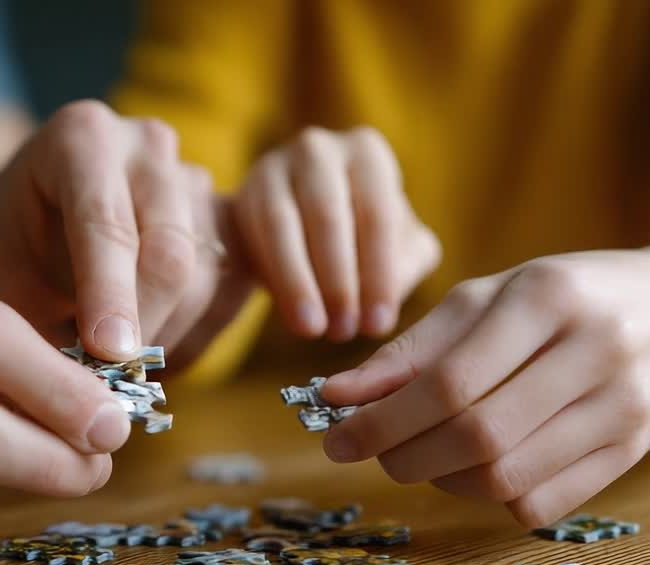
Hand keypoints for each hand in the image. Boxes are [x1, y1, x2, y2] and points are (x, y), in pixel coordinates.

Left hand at [0, 100, 210, 360]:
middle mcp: (147, 144)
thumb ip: (34, 329)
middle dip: (144, 328)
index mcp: (81, 137)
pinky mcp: (229, 221)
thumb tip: (79, 390)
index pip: (107, 221)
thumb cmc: (4, 261)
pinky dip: (194, 339)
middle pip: (171, 252)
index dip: (110, 293)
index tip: (107, 354)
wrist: (26, 237)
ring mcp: (195, 178)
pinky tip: (152, 356)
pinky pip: (231, 293)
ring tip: (120, 373)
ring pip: (206, 280)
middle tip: (109, 384)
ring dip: (166, 341)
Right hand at [231, 126, 439, 340]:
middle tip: (344, 331)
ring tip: (313, 330)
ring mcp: (275, 165)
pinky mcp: (244, 191)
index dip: (378, 274)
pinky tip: (289, 313)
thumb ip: (405, 265)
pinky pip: (254, 235)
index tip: (378, 325)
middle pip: (328, 217)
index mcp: (368, 153)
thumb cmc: (362, 236)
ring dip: (298, 283)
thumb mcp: (399, 246)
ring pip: (282, 225)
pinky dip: (273, 277)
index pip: (377, 215)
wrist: (303, 221)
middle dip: (337, 282)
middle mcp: (320, 148)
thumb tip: (385, 294)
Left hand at [319, 250, 649, 524]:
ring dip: (442, 480)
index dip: (382, 420)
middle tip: (372, 452)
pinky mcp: (635, 451)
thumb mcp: (490, 297)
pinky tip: (474, 470)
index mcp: (549, 296)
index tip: (334, 438)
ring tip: (420, 456)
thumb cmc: (566, 297)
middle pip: (476, 436)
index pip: (449, 381)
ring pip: (506, 478)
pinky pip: (540, 504)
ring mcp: (624, 407)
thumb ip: (413, 347)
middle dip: (404, 455)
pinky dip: (489, 499)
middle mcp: (595, 350)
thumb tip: (336, 396)